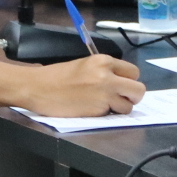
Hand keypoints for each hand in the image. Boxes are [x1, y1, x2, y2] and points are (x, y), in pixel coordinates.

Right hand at [17, 53, 144, 116]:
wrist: (38, 88)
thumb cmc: (58, 77)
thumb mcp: (85, 65)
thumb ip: (105, 72)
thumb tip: (121, 83)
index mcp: (104, 61)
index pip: (133, 72)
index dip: (128, 81)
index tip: (120, 86)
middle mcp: (108, 76)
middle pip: (139, 89)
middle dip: (132, 97)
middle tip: (120, 99)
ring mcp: (104, 94)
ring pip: (129, 106)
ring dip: (120, 108)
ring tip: (104, 106)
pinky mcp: (98, 110)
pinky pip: (113, 115)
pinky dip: (107, 115)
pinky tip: (93, 110)